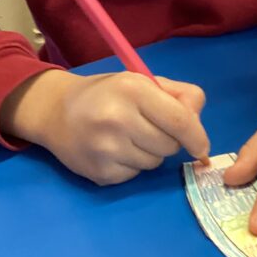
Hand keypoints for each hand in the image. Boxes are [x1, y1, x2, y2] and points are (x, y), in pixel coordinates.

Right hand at [0, 69, 208, 184]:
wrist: (56, 112)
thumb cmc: (108, 94)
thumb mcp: (142, 81)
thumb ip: (179, 96)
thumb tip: (198, 128)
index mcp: (132, 90)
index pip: (180, 122)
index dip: (197, 137)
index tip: (201, 147)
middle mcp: (118, 119)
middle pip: (170, 146)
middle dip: (169, 140)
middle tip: (149, 128)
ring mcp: (106, 149)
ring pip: (154, 163)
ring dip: (150, 153)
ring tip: (129, 137)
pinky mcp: (100, 173)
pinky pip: (135, 175)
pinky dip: (132, 165)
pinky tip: (115, 150)